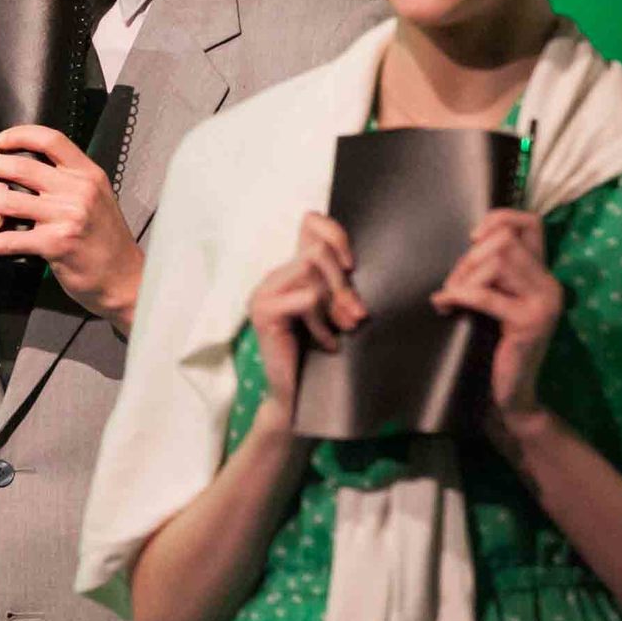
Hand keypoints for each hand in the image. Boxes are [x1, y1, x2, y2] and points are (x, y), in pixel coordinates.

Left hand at [0, 124, 142, 329]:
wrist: (125, 279)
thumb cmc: (103, 239)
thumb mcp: (95, 198)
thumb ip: (66, 180)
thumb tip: (26, 163)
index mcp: (87, 173)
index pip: (51, 139)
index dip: (21, 135)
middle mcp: (78, 190)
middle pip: (22, 166)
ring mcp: (67, 217)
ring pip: (10, 201)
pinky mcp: (57, 245)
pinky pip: (11, 240)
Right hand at [246, 213, 366, 418]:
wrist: (297, 397)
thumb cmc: (318, 354)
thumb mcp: (333, 309)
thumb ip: (337, 283)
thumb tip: (357, 263)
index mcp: (290, 270)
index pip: (310, 222)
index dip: (336, 235)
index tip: (352, 266)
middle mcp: (274, 277)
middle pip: (317, 252)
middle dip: (343, 284)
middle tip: (357, 314)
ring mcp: (264, 293)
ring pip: (312, 270)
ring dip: (336, 301)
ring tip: (347, 326)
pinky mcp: (264, 312)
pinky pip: (306, 298)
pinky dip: (323, 322)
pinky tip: (327, 343)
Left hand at [432, 209, 560, 426]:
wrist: (512, 392)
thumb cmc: (496, 344)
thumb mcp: (496, 298)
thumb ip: (492, 271)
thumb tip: (471, 240)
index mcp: (543, 273)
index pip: (531, 223)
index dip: (500, 218)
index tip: (473, 238)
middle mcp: (550, 283)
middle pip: (504, 241)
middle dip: (468, 259)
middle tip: (453, 285)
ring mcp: (544, 302)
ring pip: (497, 261)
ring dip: (463, 277)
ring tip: (450, 298)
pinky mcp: (529, 321)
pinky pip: (486, 295)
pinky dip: (459, 295)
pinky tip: (444, 304)